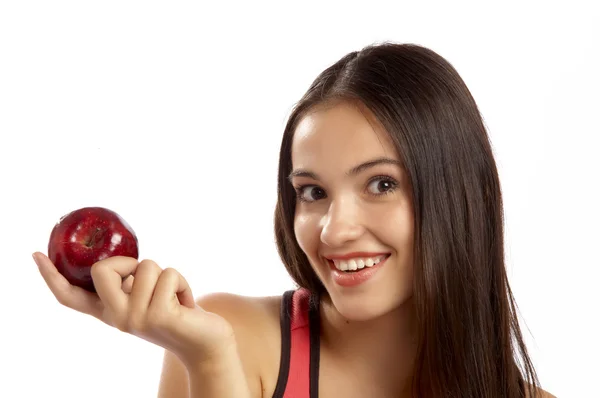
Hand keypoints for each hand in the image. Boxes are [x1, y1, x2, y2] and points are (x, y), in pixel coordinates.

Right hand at [33, 252, 236, 368]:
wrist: (205, 342)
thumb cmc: (178, 314)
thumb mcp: (147, 299)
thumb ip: (130, 286)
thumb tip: (125, 264)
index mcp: (110, 312)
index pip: (71, 296)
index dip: (51, 276)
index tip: (37, 254)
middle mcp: (117, 318)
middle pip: (102, 269)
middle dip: (130, 262)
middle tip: (151, 281)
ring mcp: (135, 319)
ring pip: (145, 265)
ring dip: (167, 274)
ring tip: (175, 297)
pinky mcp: (159, 316)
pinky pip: (169, 274)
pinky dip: (183, 282)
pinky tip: (186, 304)